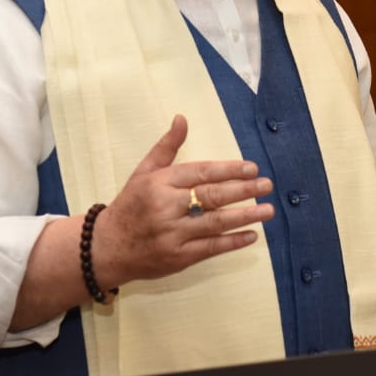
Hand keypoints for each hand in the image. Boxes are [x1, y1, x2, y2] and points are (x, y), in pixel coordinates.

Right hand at [92, 114, 273, 287]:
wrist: (107, 248)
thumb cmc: (131, 205)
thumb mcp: (144, 172)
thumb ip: (167, 146)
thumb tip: (182, 118)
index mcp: (159, 183)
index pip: (200, 173)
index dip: (228, 170)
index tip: (252, 167)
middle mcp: (166, 207)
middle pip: (211, 196)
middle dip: (243, 190)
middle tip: (267, 185)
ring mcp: (173, 234)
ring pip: (215, 223)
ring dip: (245, 216)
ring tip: (268, 210)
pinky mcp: (178, 257)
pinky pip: (211, 248)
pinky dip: (233, 242)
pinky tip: (252, 235)